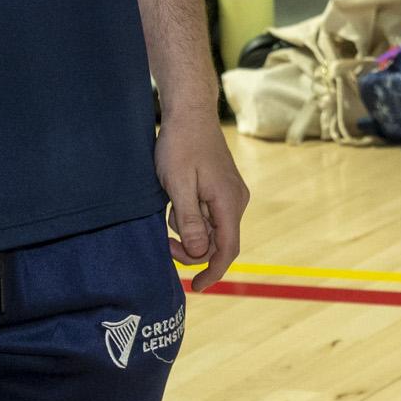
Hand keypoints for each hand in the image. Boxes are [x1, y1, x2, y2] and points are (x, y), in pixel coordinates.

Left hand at [157, 100, 249, 286]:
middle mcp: (236, 200)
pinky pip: (210, 214)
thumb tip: (199, 253)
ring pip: (212, 228)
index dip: (214, 272)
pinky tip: (177, 200)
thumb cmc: (180, 146)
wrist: (190, 113)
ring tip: (169, 207)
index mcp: (228, 202)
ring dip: (189, 229)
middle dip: (191, 247)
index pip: (227, 249)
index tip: (197, 287)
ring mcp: (231, 193)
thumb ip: (190, 221)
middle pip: (218, 242)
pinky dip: (192, 216)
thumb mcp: (177, 185)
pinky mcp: (223, 188)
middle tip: (164, 240)